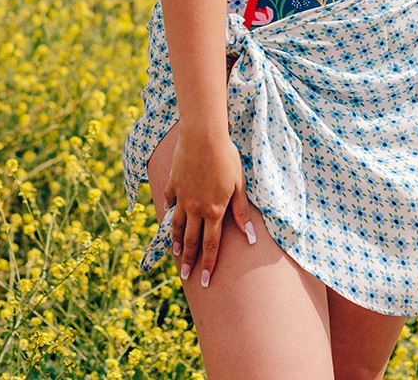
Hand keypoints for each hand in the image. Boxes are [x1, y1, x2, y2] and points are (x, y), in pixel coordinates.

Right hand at [164, 130, 256, 287]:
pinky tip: (168, 215)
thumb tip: (249, 237)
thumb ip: (241, 211)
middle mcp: (195, 208)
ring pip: (176, 225)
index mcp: (213, 210)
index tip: (205, 281)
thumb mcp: (239, 184)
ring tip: (176, 253)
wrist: (203, 136)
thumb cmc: (226, 157)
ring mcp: (181, 196)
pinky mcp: (173, 183)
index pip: (211, 245)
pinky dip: (168, 211)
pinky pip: (169, 201)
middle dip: (189, 260)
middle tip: (186, 276)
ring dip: (176, 241)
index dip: (209, 264)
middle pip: (191, 240)